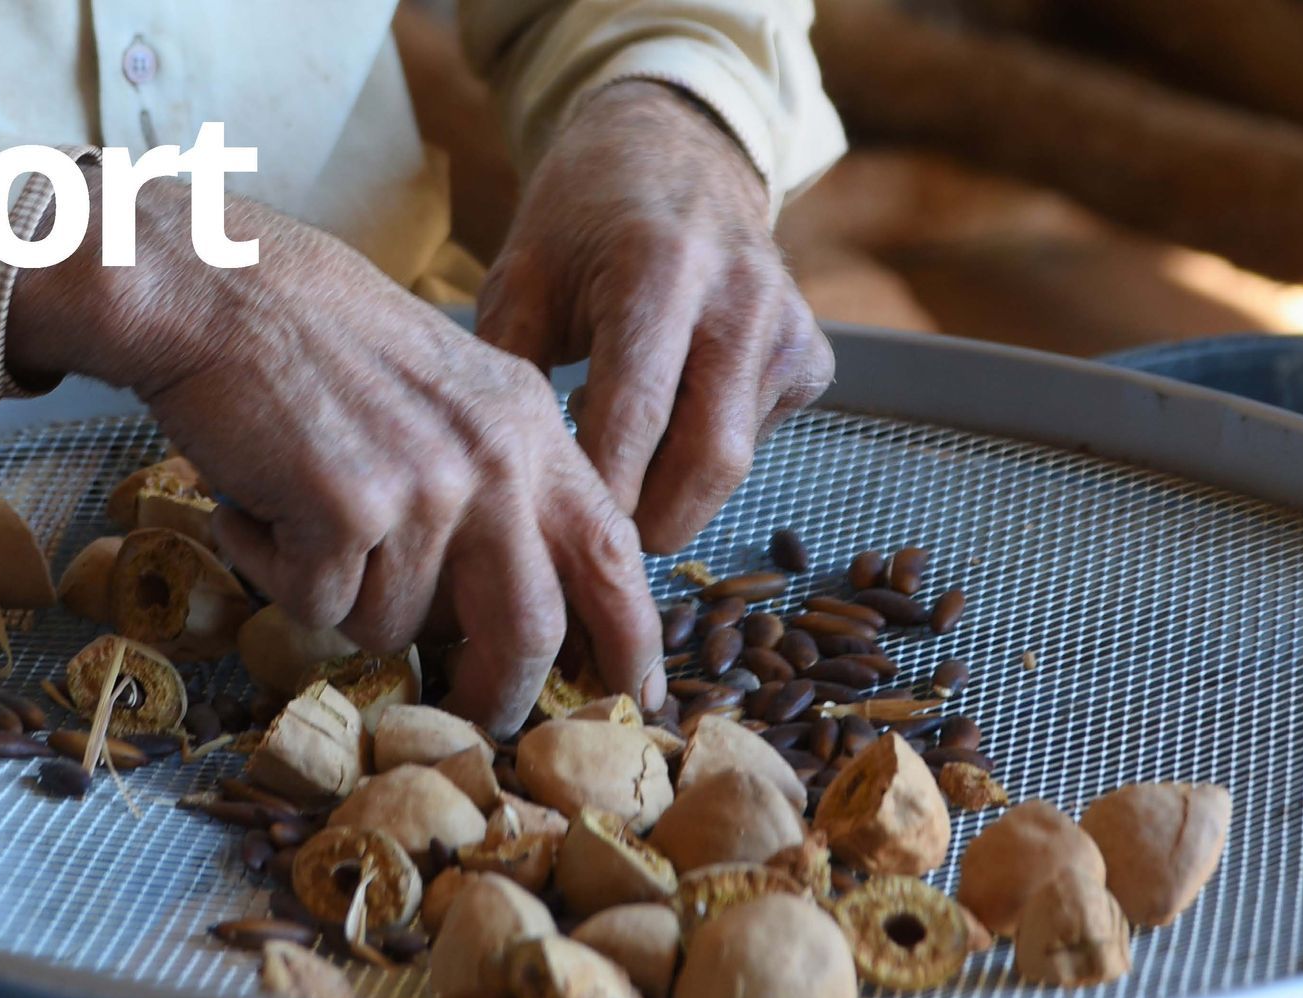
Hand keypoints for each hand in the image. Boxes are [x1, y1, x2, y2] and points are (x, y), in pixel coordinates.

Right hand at [6, 175, 665, 734]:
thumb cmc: (313, 337)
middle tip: (474, 719)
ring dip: (338, 597)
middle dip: (501, 694)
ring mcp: (423, 487)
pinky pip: (315, 606)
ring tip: (300, 515)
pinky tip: (256, 503)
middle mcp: (492, 460)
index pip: (609, 551)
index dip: (630, 636)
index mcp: (528, 427)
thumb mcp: (446, 389)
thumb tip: (499, 604)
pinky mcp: (345, 510)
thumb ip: (494, 478)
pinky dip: (272, 569)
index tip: (634, 695)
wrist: (217, 288)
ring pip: (395, 627)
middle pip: (530, 628)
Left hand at [477, 81, 833, 552]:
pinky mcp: (811, 356)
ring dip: (670, 489)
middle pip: (709, 458)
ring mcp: (787, 328)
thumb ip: (506, 369)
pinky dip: (701, 455)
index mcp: (660, 269)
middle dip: (650, 520)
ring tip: (614, 464)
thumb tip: (491, 475)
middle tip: (594, 539)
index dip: (601, 490)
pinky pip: (754, 441)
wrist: (673, 152)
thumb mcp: (521, 277)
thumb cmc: (581, 223)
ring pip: (734, 462)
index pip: (636, 414)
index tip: (560, 533)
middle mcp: (741, 297)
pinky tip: (663, 419)